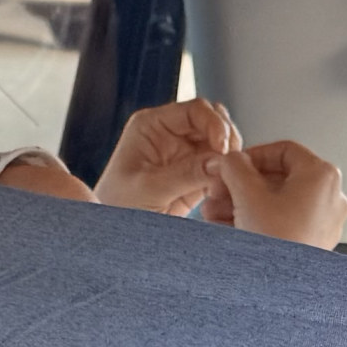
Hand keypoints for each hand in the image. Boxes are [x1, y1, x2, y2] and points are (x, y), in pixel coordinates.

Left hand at [95, 96, 237, 214]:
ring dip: (230, 158)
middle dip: (227, 139)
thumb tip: (219, 162)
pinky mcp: (195, 176)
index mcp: (153, 125)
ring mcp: (185, 154)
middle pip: (214, 121)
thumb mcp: (149, 189)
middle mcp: (171, 134)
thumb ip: (184, 174)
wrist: (115, 235)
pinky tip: (223, 191)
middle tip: (231, 163)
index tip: (223, 147)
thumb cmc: (117, 206)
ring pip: (221, 144)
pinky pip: (220, 168)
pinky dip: (228, 176)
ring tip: (228, 179)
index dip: (214, 124)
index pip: (194, 110)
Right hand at [204, 140, 346, 248]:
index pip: (283, 151)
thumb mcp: (246, 194)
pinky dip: (258, 221)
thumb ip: (235, 166)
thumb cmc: (276, 243)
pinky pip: (283, 223)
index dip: (251, 155)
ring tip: (216, 213)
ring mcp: (324, 223)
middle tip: (219, 190)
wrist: (283, 292)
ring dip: (243, 203)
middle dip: (241, 185)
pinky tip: (230, 229)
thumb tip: (229, 159)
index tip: (232, 164)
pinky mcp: (314, 243)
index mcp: (322, 176)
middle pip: (278, 179)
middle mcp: (330, 197)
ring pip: (277, 203)